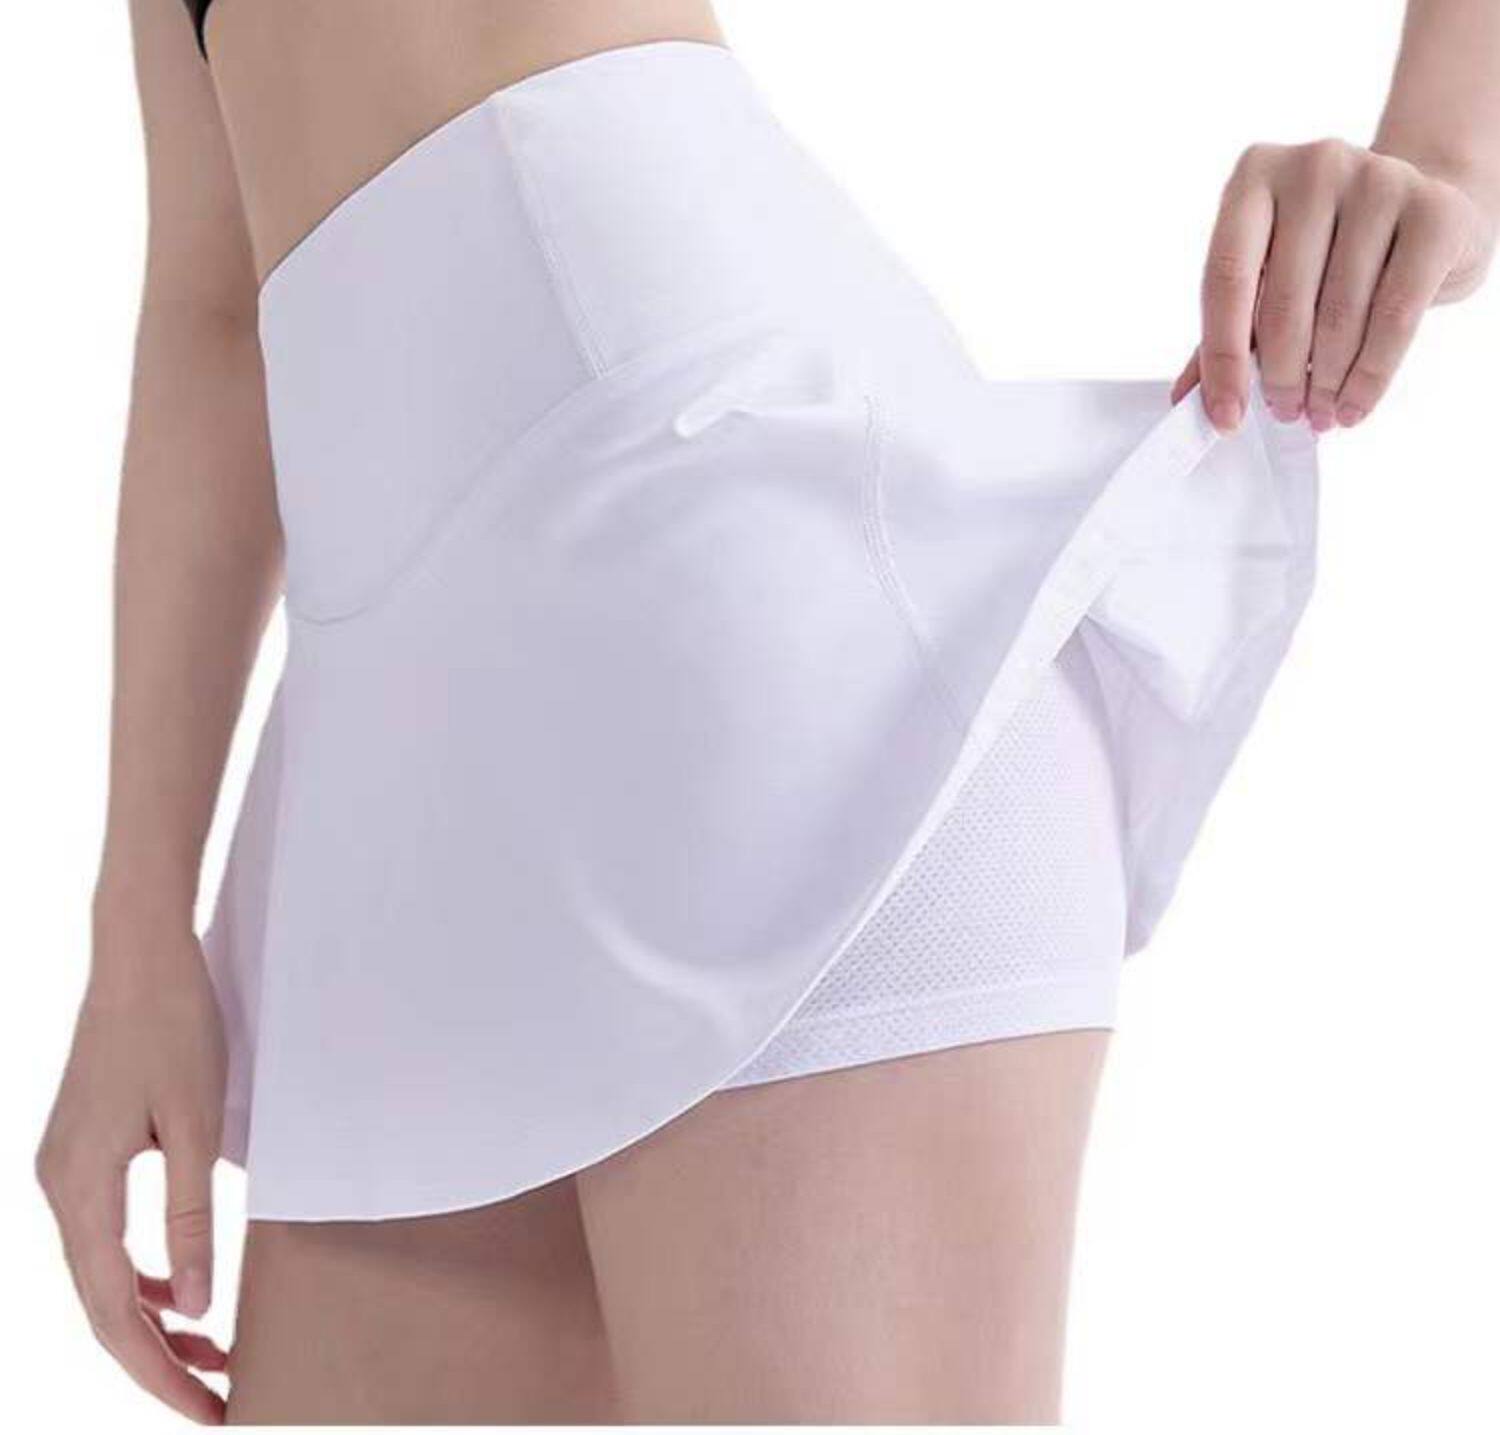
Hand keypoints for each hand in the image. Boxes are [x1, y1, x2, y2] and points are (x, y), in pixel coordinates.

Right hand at [37, 918, 228, 1423]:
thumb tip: (198, 1306)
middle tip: (219, 1397)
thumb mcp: (199, 1126)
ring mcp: (65, 1168)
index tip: (205, 1412)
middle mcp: (59, 1187)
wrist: (140, 953)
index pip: (115, 1312)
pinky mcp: (82, 1149)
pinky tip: (186, 1287)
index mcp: (80, 1189)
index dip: (159, 1372)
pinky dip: (145, 1270)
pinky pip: (107, 1234)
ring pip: (103, 1273)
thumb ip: (193, 1218)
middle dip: (160, 1357)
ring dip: (155, 1317)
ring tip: (213, 1352)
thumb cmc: (175, 1028)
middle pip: (103, 1304)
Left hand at [1172, 138, 1496, 431]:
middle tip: (1284, 414)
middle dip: (1280, 377)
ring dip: (1326, 383)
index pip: (1226, 278)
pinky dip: (1371, 374)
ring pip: (1340, 314)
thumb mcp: (1267, 279)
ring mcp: (1380, 179)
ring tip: (1321, 413)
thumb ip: (1225, 333)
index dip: (1221, 357)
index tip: (1225, 416)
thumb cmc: (1328, 253)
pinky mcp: (1435, 210)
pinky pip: (1396, 315)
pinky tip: (1355, 405)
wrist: (1423, 216)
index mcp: (1254, 176)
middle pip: (1283, 301)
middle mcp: (1314, 166)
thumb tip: (1184, 401)